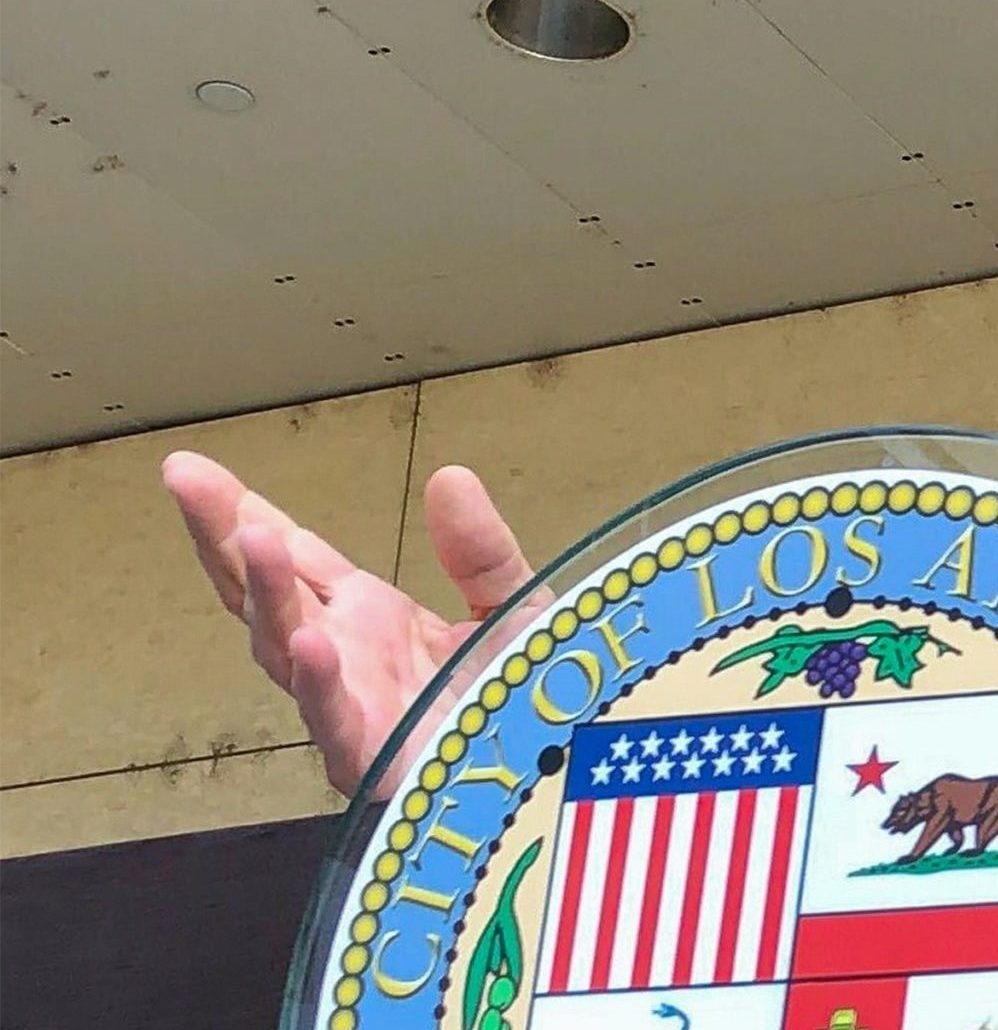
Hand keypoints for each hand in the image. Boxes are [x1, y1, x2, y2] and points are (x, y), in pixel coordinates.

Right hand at [162, 452, 545, 796]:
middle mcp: (345, 658)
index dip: (243, 514)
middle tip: (183, 478)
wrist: (565, 776)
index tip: (191, 468)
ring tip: (253, 537)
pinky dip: (320, 682)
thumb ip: (481, 551)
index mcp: (368, 618)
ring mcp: (350, 708)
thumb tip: (450, 476)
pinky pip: (336, 720)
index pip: (293, 558)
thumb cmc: (530, 702)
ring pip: (286, 649)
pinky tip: (313, 641)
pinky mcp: (375, 761)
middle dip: (222, 537)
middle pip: (266, 593)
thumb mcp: (513, 607)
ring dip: (267, 594)